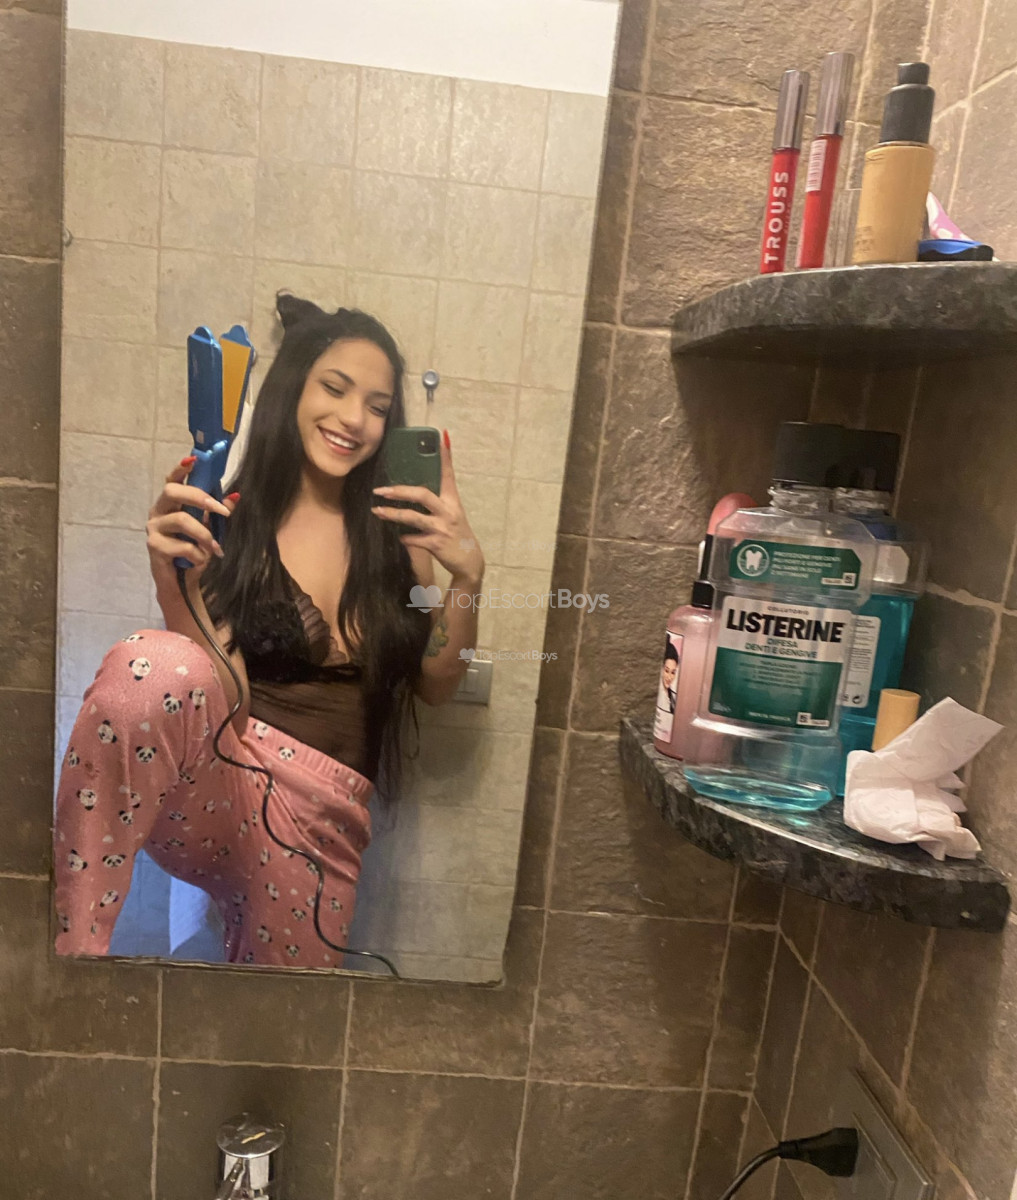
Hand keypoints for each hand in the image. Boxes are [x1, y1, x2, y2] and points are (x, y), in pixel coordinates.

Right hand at [146, 457, 234, 588]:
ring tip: (215, 549)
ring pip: (182, 520)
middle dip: (200, 498)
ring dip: (204, 535)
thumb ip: (219, 511)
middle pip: (172, 491)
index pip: (172, 479)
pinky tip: (200, 560)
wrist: (181, 582)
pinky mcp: (154, 547)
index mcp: (170, 503)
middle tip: (222, 512)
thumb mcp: (210, 529)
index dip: (180, 468)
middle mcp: (158, 511)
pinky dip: (198, 554)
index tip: (193, 459)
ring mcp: (154, 528)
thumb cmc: (193, 551)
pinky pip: (182, 546)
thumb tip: (236, 495)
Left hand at [371, 430, 484, 585]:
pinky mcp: (436, 544)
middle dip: (400, 491)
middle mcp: (448, 511)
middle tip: (381, 490)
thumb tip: (413, 491)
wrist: (470, 561)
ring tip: (377, 511)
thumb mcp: (452, 514)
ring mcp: (442, 528)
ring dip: (393, 514)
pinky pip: (413, 539)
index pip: (448, 474)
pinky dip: (404, 537)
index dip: (446, 456)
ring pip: (413, 517)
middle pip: (422, 494)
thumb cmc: (457, 534)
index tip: (442, 437)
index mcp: (452, 501)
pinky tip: (399, 536)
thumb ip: (436, 503)